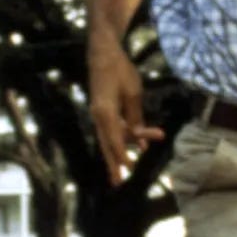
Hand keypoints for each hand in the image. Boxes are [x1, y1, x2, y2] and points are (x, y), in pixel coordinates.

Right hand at [87, 45, 164, 185]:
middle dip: (113, 164)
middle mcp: (99, 116)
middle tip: (117, 183)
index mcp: (105, 112)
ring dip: (119, 152)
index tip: (130, 168)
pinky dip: (122, 137)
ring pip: (109, 138)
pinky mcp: (102, 110)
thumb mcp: (133, 92)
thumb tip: (138, 136)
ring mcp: (98, 113)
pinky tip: (137, 143)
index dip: (122, 156)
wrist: (102, 53)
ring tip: (125, 170)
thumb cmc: (120, 69)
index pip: (115, 140)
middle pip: (107, 145)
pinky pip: (112, 128)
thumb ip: (135, 115)